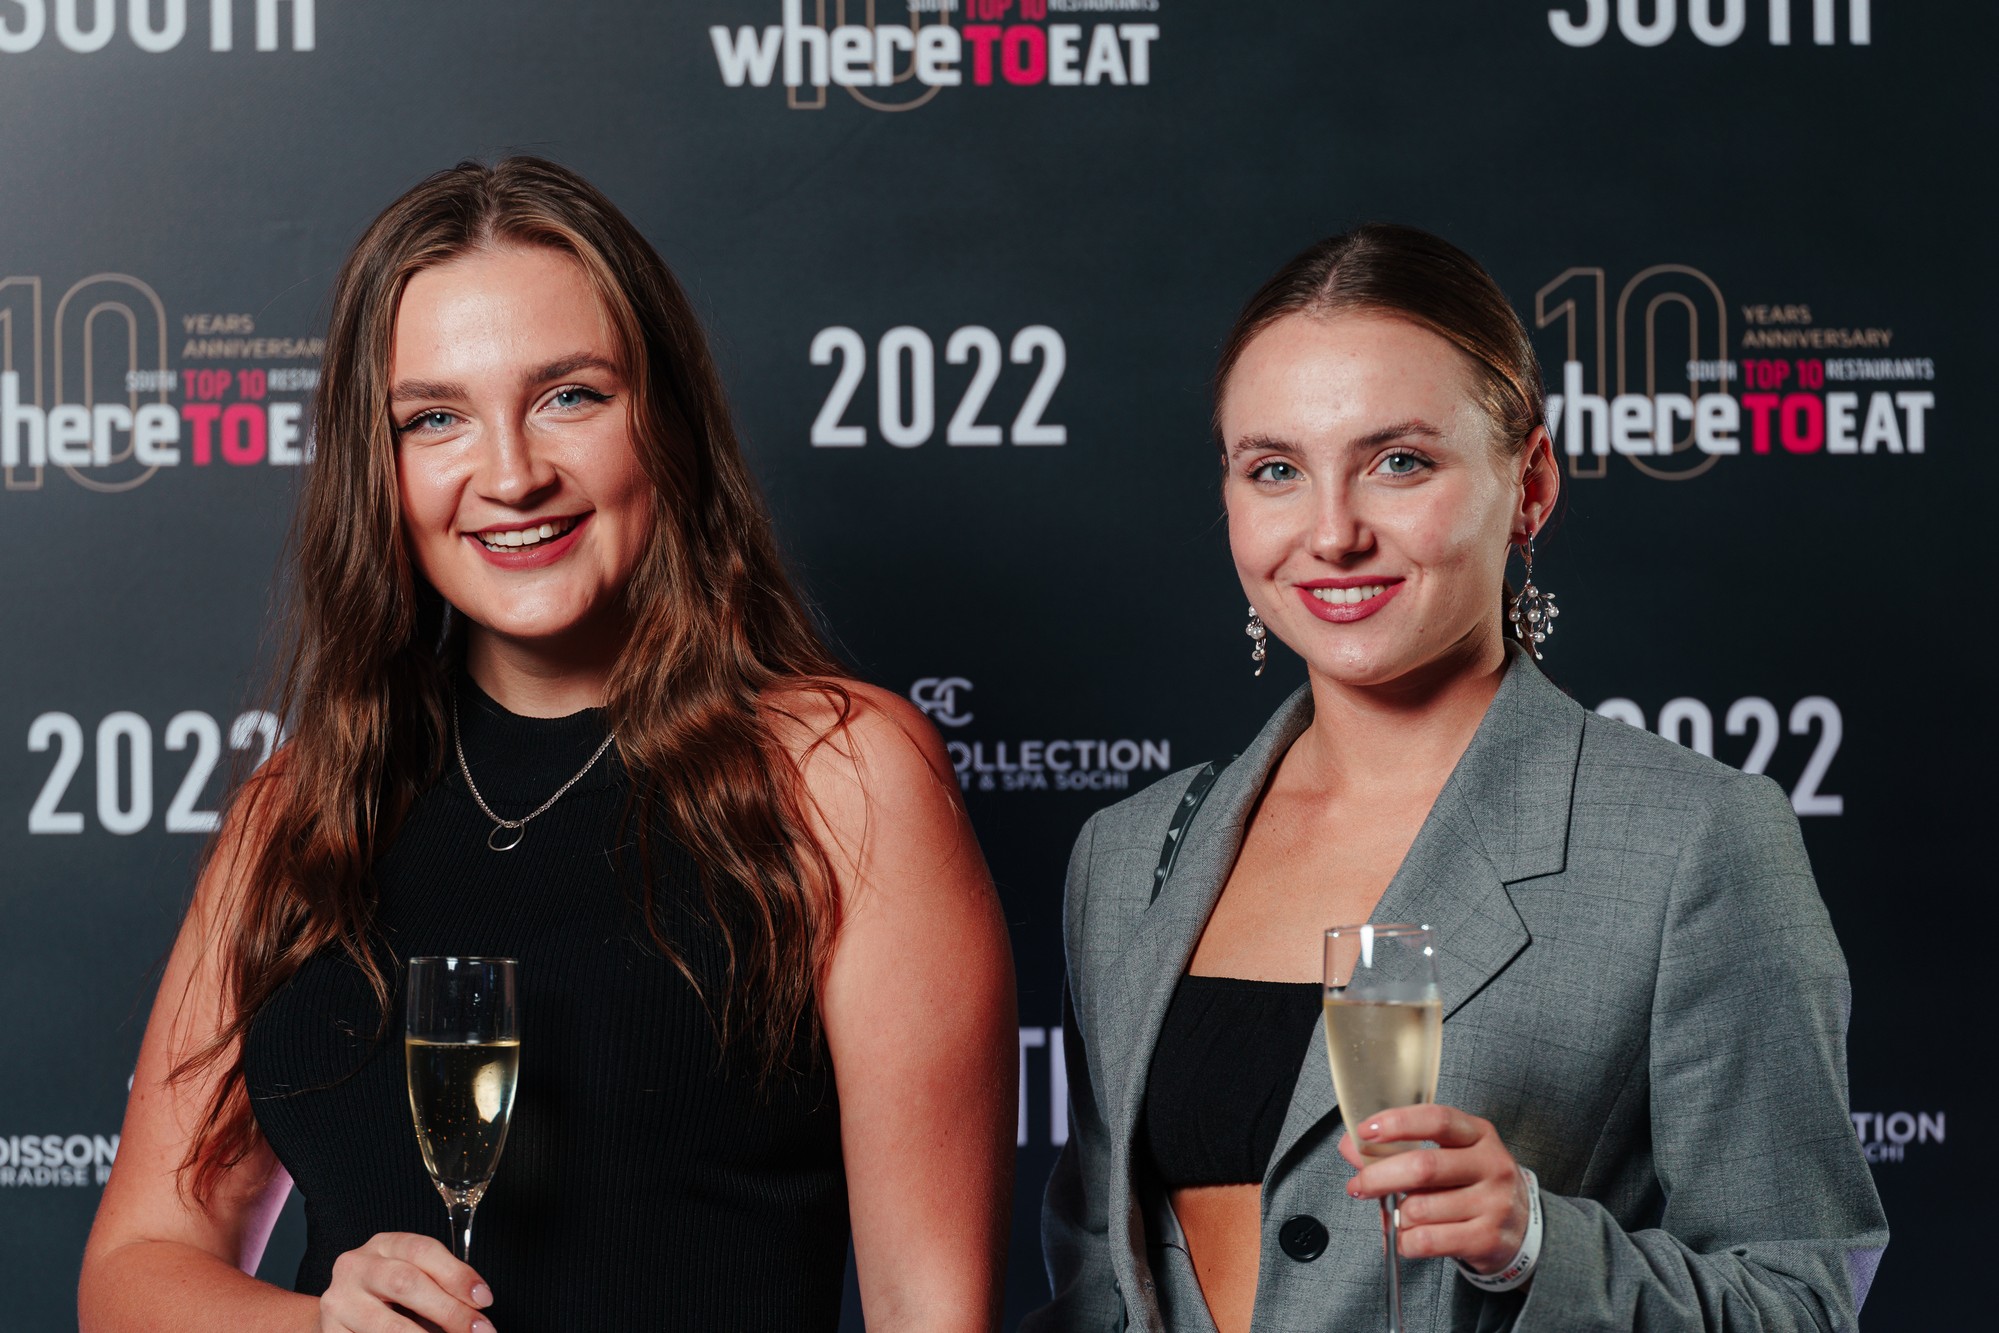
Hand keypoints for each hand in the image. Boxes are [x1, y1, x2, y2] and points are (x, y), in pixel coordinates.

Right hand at [318, 1232, 495, 1332]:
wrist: (341, 1315)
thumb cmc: (390, 1295)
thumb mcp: (415, 1276)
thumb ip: (442, 1285)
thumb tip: (478, 1309)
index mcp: (384, 1245)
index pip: (423, 1251)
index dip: (457, 1275)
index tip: (485, 1299)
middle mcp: (356, 1266)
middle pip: (406, 1283)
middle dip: (449, 1310)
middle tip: (479, 1331)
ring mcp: (338, 1301)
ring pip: (387, 1325)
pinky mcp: (331, 1332)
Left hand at [1337, 1104, 1530, 1275]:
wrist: (1520, 1228)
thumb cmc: (1473, 1185)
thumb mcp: (1448, 1156)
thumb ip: (1401, 1148)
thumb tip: (1352, 1147)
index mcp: (1478, 1134)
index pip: (1436, 1120)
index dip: (1397, 1124)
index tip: (1366, 1132)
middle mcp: (1491, 1165)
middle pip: (1423, 1167)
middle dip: (1378, 1177)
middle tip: (1358, 1186)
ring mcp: (1493, 1203)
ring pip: (1420, 1209)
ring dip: (1396, 1215)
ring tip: (1398, 1215)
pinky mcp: (1488, 1238)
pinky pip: (1428, 1240)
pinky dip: (1405, 1241)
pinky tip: (1407, 1237)